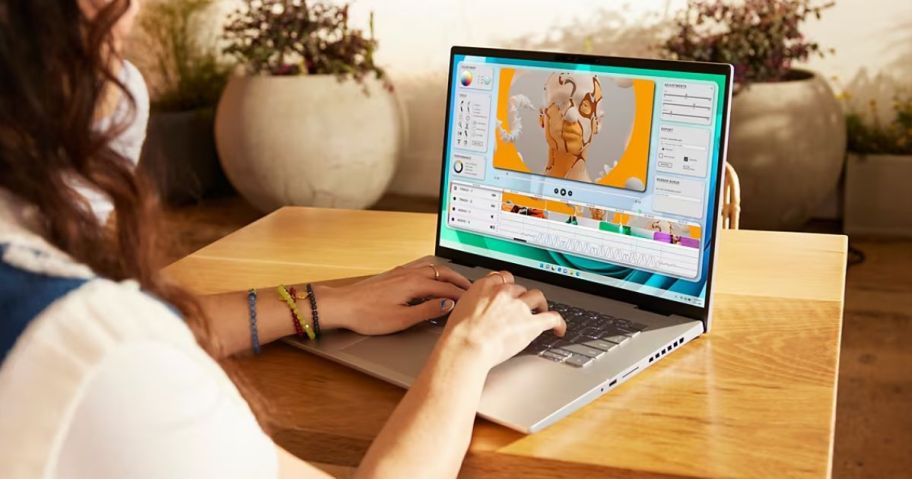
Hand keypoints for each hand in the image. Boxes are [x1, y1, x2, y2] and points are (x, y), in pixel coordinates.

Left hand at [317, 259, 471, 335]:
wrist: (342, 305)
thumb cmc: (368, 315)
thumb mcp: (401, 319)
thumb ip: (427, 311)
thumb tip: (448, 304)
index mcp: (414, 283)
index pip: (446, 287)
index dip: (462, 294)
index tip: (474, 300)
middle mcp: (409, 274)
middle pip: (442, 273)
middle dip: (459, 280)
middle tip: (473, 288)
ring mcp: (401, 272)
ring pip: (432, 268)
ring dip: (447, 275)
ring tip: (457, 283)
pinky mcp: (393, 275)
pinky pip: (421, 269)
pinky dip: (434, 273)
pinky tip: (432, 280)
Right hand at [440, 270, 565, 370]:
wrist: (467, 345)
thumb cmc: (459, 334)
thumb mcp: (460, 308)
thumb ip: (473, 303)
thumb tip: (475, 309)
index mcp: (485, 286)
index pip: (503, 277)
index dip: (509, 285)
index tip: (510, 291)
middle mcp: (504, 292)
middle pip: (520, 288)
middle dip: (521, 297)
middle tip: (522, 307)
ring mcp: (519, 307)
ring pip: (537, 296)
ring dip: (539, 303)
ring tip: (541, 311)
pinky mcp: (531, 323)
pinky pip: (552, 318)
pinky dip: (559, 322)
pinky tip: (559, 329)